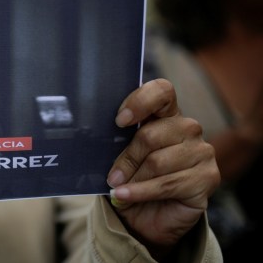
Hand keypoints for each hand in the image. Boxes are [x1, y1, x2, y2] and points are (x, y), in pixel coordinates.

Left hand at [106, 79, 219, 256]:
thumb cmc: (134, 177)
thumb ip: (118, 140)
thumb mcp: (122, 154)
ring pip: (157, 162)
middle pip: (151, 135)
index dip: (140, 101)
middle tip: (112, 176)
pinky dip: (140, 192)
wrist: (150, 215)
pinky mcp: (207, 178)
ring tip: (118, 189)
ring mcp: (201, 152)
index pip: (162, 91)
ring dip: (133, 179)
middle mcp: (188, 128)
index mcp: (167, 114)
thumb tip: (98, 136)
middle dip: (127, 159)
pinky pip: (167, 184)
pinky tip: (124, 196)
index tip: (120, 120)